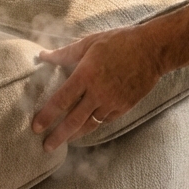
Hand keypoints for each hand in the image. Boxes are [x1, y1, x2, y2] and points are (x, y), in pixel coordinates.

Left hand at [31, 26, 163, 150]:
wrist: (153, 50)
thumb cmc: (120, 42)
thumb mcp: (91, 43)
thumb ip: (66, 53)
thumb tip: (44, 55)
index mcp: (86, 75)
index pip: (61, 100)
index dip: (47, 115)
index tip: (35, 127)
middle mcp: (98, 93)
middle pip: (73, 120)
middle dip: (58, 135)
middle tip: (45, 146)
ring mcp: (112, 102)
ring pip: (90, 125)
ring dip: (75, 135)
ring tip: (64, 141)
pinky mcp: (124, 107)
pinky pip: (105, 120)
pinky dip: (94, 125)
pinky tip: (86, 128)